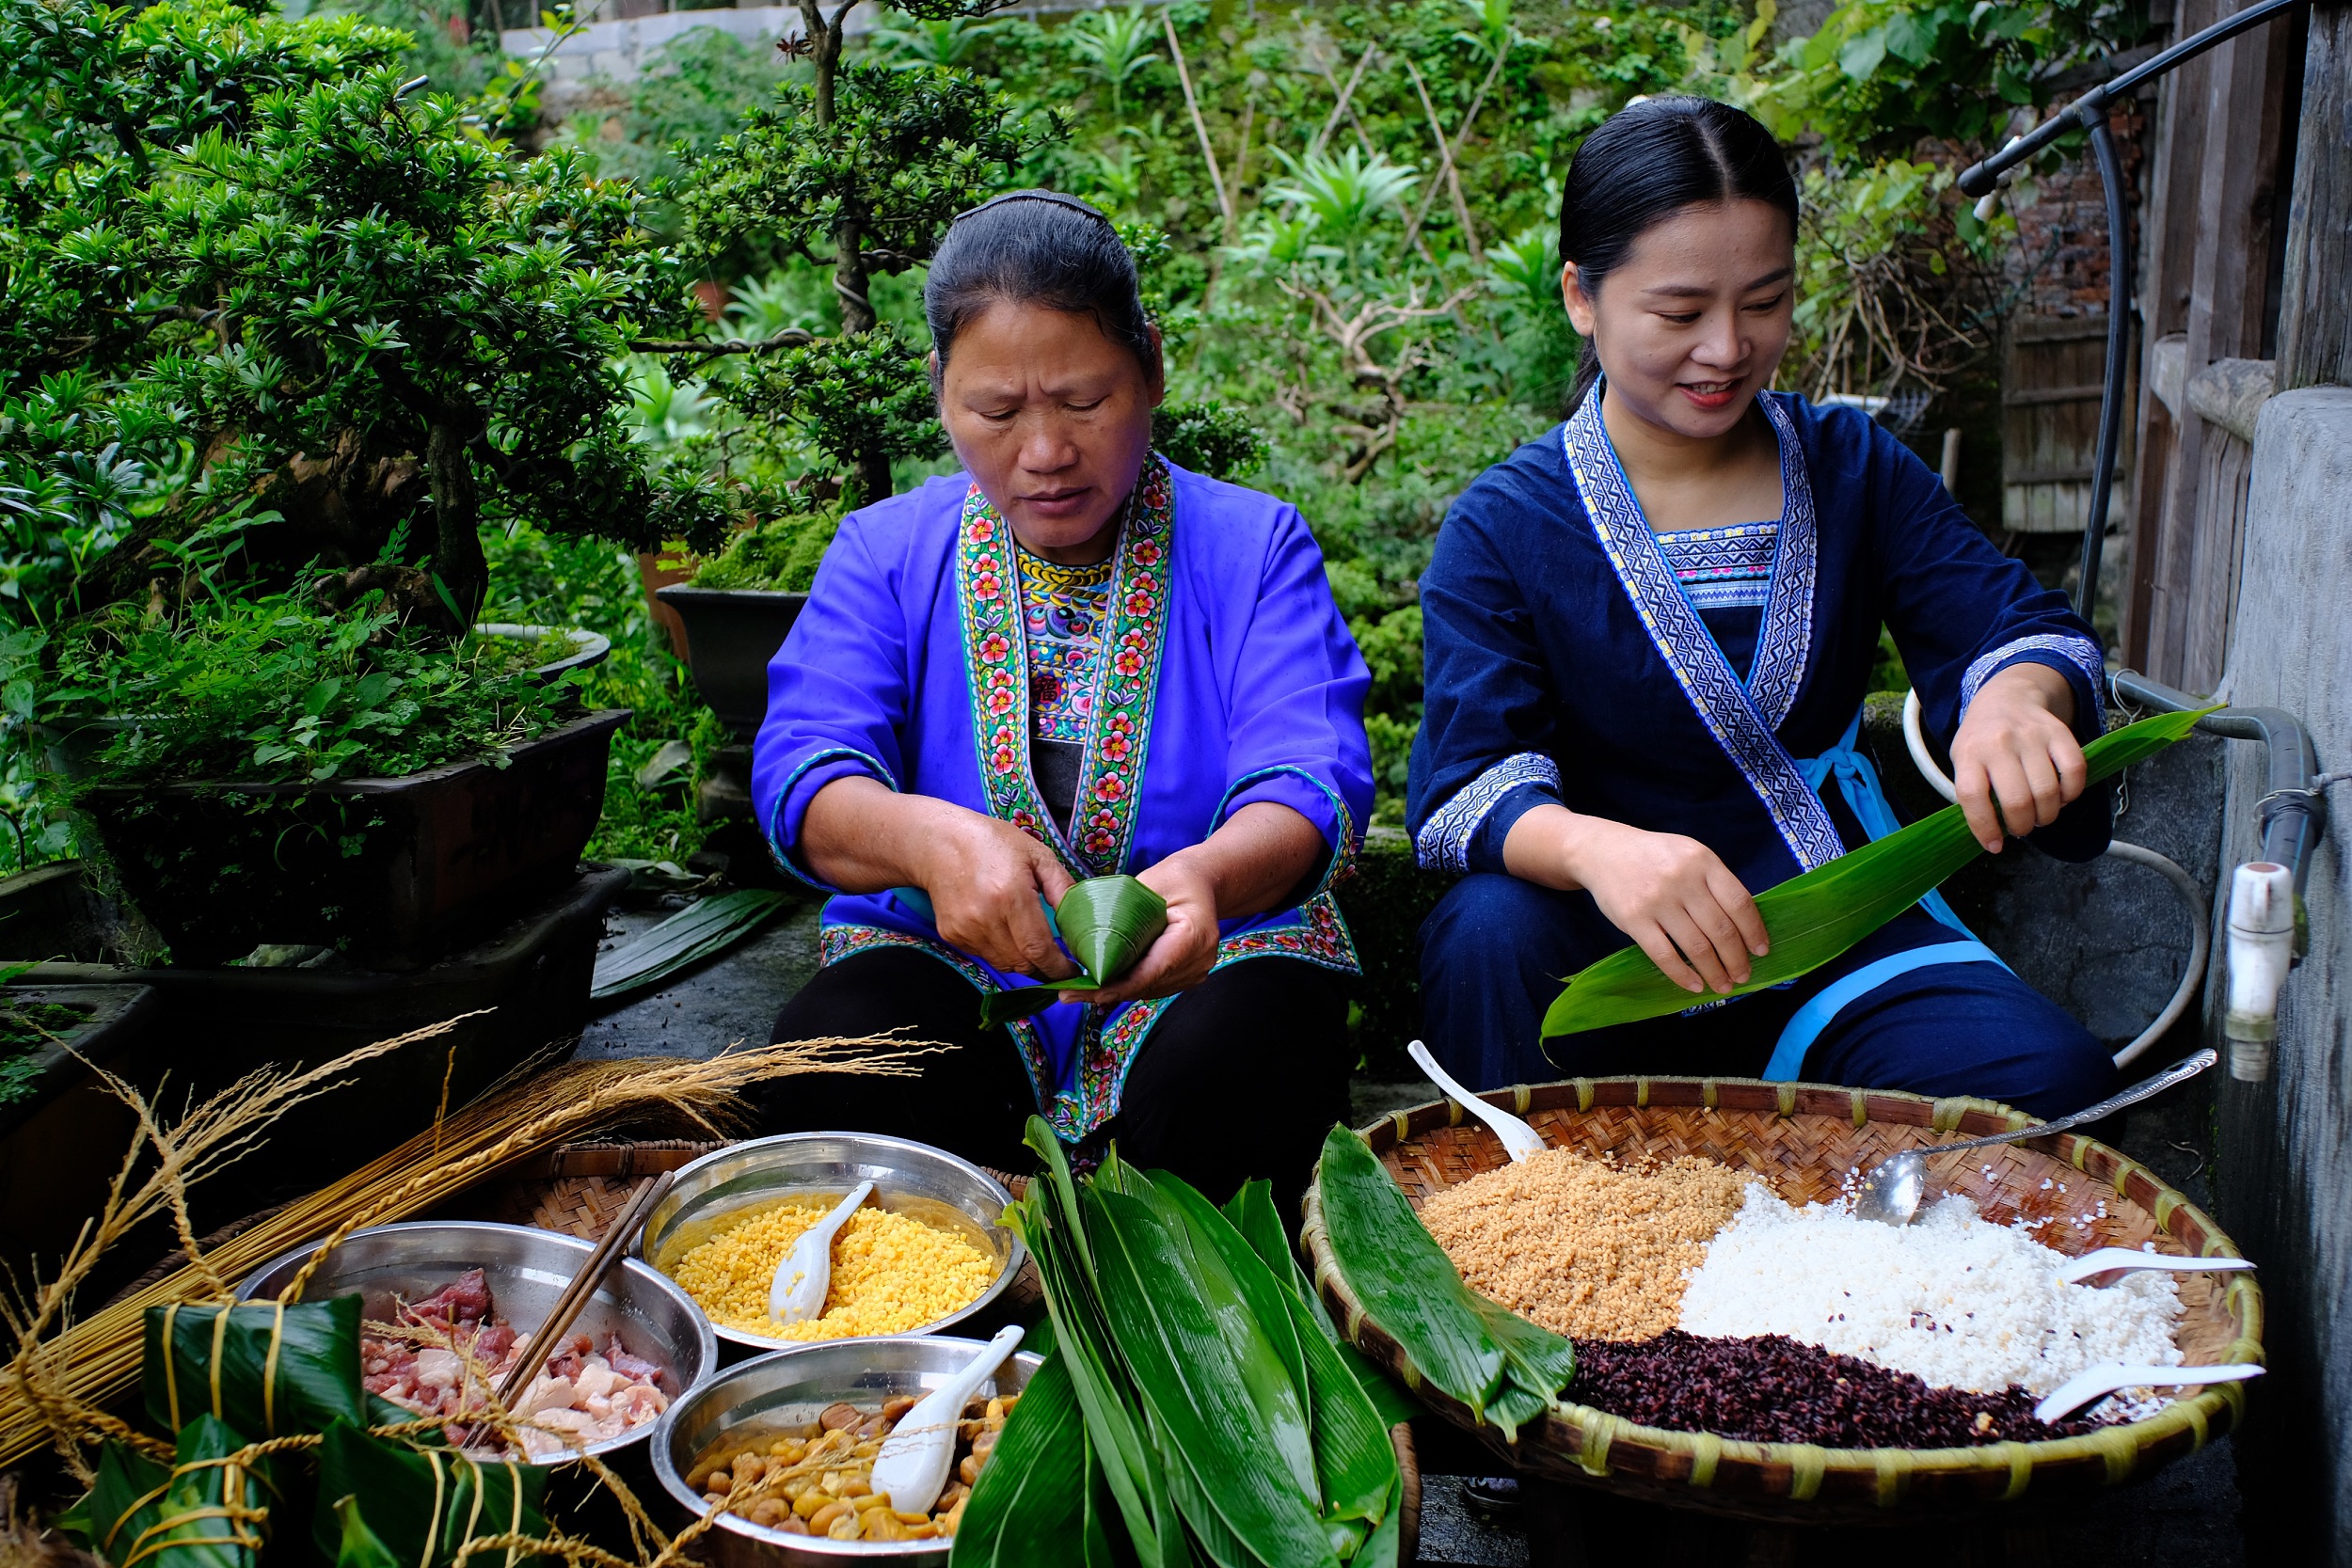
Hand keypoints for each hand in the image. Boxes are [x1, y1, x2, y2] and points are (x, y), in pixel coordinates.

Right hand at [910, 807, 1077, 980]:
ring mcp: (965, 930)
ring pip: (1004, 965)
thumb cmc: (993, 843)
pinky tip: (1001, 927)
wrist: (939, 843)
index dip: (1059, 967)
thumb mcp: (1037, 855)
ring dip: (1023, 961)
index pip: (1039, 949)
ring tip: (1029, 939)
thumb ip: (1063, 887)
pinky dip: (1001, 951)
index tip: (1073, 970)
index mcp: (1011, 896)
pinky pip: (985, 956)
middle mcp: (985, 918)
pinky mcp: (952, 936)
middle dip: (1044, 968)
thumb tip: (1083, 920)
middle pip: (1023, 964)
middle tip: (1058, 960)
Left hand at [1084, 852, 1222, 1005]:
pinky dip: (1129, 986)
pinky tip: (1102, 984)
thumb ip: (1125, 913)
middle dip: (1108, 991)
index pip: (1152, 970)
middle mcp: (1200, 959)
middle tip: (1069, 993)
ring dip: (1115, 992)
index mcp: (1194, 934)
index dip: (1120, 985)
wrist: (1202, 884)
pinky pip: (1154, 986)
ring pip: (1149, 990)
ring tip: (1078, 991)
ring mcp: (1197, 971)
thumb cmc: (1175, 878)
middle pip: (1148, 985)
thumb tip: (1089, 940)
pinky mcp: (1188, 976)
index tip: (1090, 990)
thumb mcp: (1148, 885)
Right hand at [1505, 805, 1767, 994]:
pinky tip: (1694, 985)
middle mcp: (1682, 879)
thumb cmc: (1654, 856)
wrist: (1602, 851)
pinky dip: (1682, 975)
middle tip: (1743, 975)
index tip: (1761, 951)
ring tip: (1723, 985)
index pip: (1739, 902)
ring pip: (1696, 946)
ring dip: (1714, 971)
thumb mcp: (1689, 855)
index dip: (1754, 930)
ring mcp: (1657, 900)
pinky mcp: (1633, 919)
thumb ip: (1714, 882)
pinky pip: (1664, 955)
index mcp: (1702, 860)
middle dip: (1736, 958)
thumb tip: (1744, 927)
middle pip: (1720, 928)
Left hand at [1949, 663, 2085, 852]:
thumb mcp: (1964, 762)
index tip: (1995, 846)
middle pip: (2017, 801)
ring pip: (2047, 791)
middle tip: (2023, 827)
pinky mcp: (2059, 732)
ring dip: (2048, 815)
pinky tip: (2062, 797)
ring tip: (2041, 814)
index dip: (1985, 828)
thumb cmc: (1983, 741)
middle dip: (2023, 826)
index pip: (1973, 797)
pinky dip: (2072, 794)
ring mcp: (2030, 736)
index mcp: (1968, 753)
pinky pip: (2075, 772)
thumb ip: (1974, 794)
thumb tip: (1993, 837)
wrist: (2006, 697)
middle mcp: (1999, 743)